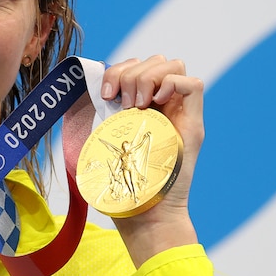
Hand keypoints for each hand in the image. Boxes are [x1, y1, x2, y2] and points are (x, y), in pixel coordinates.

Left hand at [100, 55, 203, 266]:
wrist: (145, 214)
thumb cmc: (121, 185)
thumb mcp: (102, 143)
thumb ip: (100, 118)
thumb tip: (82, 93)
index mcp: (141, 106)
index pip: (138, 66)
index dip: (120, 69)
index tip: (106, 94)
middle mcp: (163, 106)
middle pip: (155, 60)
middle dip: (132, 73)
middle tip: (122, 103)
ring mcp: (180, 114)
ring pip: (173, 65)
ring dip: (148, 78)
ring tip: (136, 106)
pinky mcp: (194, 125)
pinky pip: (194, 83)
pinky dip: (172, 83)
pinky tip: (154, 104)